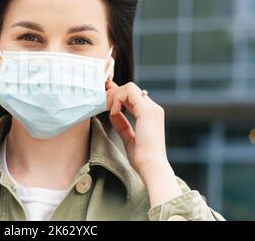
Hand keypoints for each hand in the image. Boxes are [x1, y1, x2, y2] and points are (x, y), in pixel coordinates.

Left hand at [106, 80, 181, 207]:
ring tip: (106, 107)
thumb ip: (122, 124)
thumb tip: (113, 114)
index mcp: (150, 114)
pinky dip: (117, 99)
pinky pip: (129, 93)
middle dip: (113, 92)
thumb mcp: (128, 137)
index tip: (104, 96)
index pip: (133, 96)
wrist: (151, 166)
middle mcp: (153, 108)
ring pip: (129, 88)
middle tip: (101, 101)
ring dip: (113, 95)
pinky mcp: (147, 111)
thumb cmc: (142, 158)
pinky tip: (113, 112)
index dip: (117, 94)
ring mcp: (151, 108)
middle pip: (130, 89)